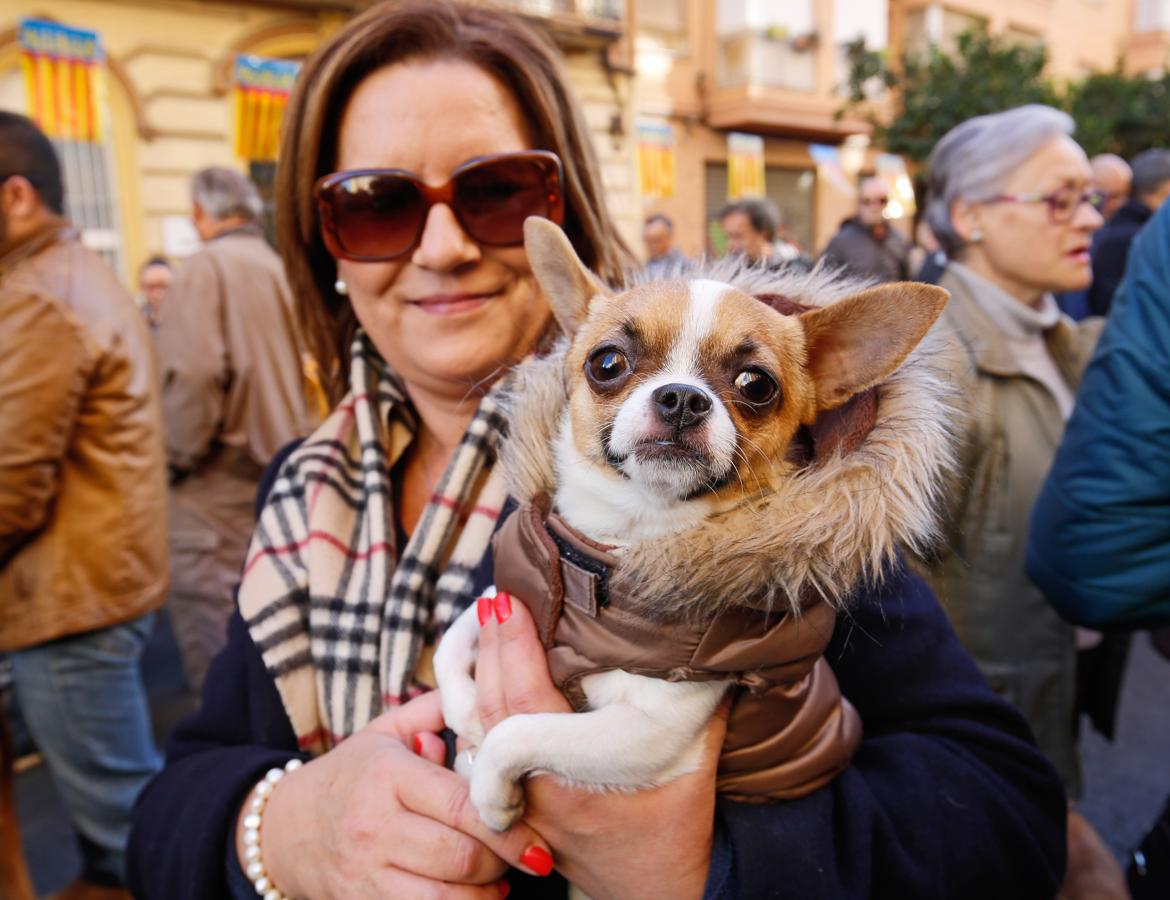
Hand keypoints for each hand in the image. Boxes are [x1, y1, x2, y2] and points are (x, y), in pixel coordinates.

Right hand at [237, 690, 553, 898]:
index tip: (538, 836)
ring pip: (445, 898)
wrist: (285, 828)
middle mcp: (374, 826)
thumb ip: (435, 710)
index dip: (508, 824)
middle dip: (502, 859)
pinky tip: (472, 896)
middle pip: (460, 856)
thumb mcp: (385, 732)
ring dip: (484, 893)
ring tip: (500, 877)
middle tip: (525, 852)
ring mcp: (365, 872)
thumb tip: (487, 687)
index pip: (460, 805)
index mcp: (388, 775)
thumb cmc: (351, 774)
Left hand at [476, 593, 722, 899]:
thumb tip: (688, 622)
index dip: (509, 647)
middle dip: (483, 649)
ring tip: (479, 627)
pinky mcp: (508, 810)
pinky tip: (474, 676)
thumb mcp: (696, 746)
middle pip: (486, 713)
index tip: (506, 599)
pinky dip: (467, 713)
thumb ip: (690, 685)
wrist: (665, 888)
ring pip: (468, 738)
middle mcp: (535, 797)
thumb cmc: (682, 815)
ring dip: (468, 679)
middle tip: (491, 599)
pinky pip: (469, 757)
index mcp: (576, 780)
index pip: (521, 707)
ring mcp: (515, 807)